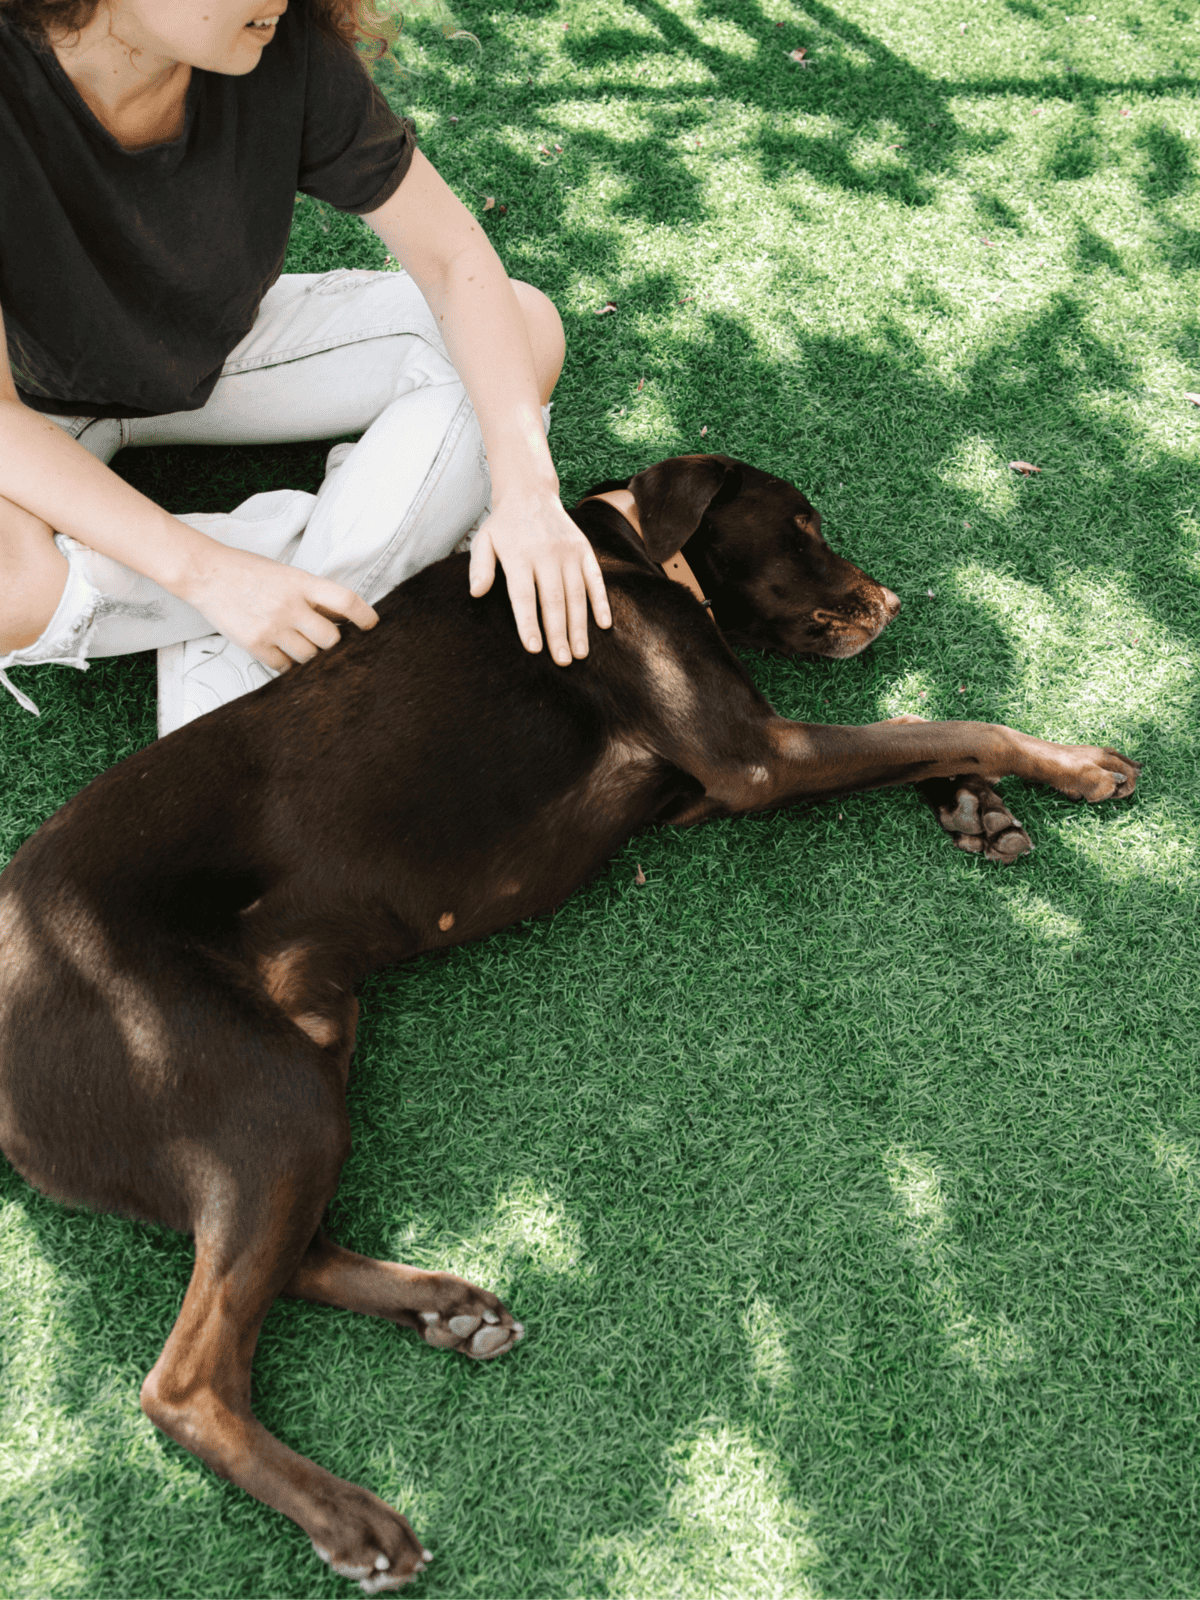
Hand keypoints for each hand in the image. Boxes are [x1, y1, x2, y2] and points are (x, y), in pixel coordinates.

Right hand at [177, 542, 377, 671]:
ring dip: (311, 656)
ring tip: (300, 643)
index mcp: (301, 582)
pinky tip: (282, 650)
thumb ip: (314, 596)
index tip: (371, 626)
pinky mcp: (254, 644)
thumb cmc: (248, 572)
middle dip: (333, 644)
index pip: (345, 601)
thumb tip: (344, 617)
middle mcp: (289, 605)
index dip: (364, 616)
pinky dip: (288, 664)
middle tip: (326, 641)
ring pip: (309, 657)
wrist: (205, 573)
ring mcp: (272, 627)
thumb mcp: (287, 575)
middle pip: (331, 640)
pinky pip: (284, 667)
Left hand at [467, 489, 610, 663]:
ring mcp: (568, 552)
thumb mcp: (484, 541)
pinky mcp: (584, 550)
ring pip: (576, 594)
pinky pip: (595, 579)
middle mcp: (546, 554)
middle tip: (562, 661)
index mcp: (519, 556)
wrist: (530, 493)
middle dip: (558, 633)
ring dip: (580, 626)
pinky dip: (601, 602)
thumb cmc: (504, 526)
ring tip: (580, 653)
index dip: (528, 623)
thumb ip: (479, 567)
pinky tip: (604, 625)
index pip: (524, 596)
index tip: (534, 648)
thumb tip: (476, 593)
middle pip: (553, 600)